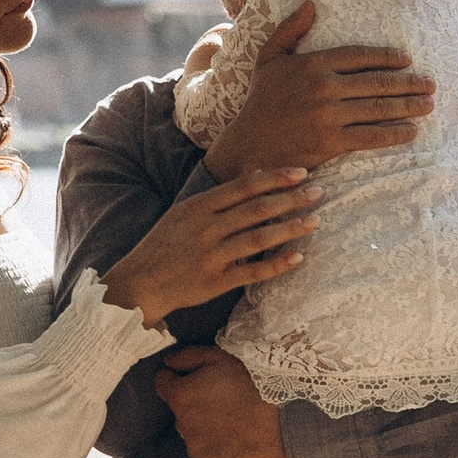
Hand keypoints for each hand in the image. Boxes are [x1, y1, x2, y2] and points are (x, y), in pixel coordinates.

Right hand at [103, 168, 315, 325]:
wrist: (138, 284)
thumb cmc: (164, 246)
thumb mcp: (184, 214)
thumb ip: (219, 198)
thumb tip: (255, 174)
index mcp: (198, 207)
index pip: (244, 186)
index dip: (275, 178)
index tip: (301, 173)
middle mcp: (205, 229)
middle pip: (256, 209)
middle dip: (290, 199)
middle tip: (318, 192)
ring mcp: (210, 256)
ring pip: (258, 238)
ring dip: (289, 228)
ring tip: (314, 220)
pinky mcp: (215, 282)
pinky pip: (252, 272)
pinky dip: (276, 264)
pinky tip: (297, 257)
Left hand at [154, 345, 287, 457]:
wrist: (281, 419)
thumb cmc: (252, 383)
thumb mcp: (219, 357)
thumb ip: (186, 357)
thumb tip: (167, 363)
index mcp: (180, 395)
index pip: (162, 383)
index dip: (176, 377)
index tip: (195, 377)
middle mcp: (181, 423)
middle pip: (178, 408)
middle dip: (192, 401)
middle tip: (220, 396)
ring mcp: (193, 445)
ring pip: (190, 429)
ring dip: (201, 422)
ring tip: (230, 416)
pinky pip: (202, 449)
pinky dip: (212, 443)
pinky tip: (232, 434)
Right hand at [203, 5, 433, 175]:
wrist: (248, 146)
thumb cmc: (260, 102)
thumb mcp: (268, 59)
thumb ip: (289, 30)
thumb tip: (311, 4)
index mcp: (312, 64)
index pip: (359, 56)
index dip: (386, 57)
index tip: (406, 60)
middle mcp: (323, 87)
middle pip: (377, 82)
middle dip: (409, 83)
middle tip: (431, 84)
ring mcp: (328, 115)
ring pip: (378, 108)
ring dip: (409, 106)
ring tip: (428, 105)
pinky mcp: (331, 141)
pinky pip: (371, 135)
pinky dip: (394, 133)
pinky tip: (411, 131)